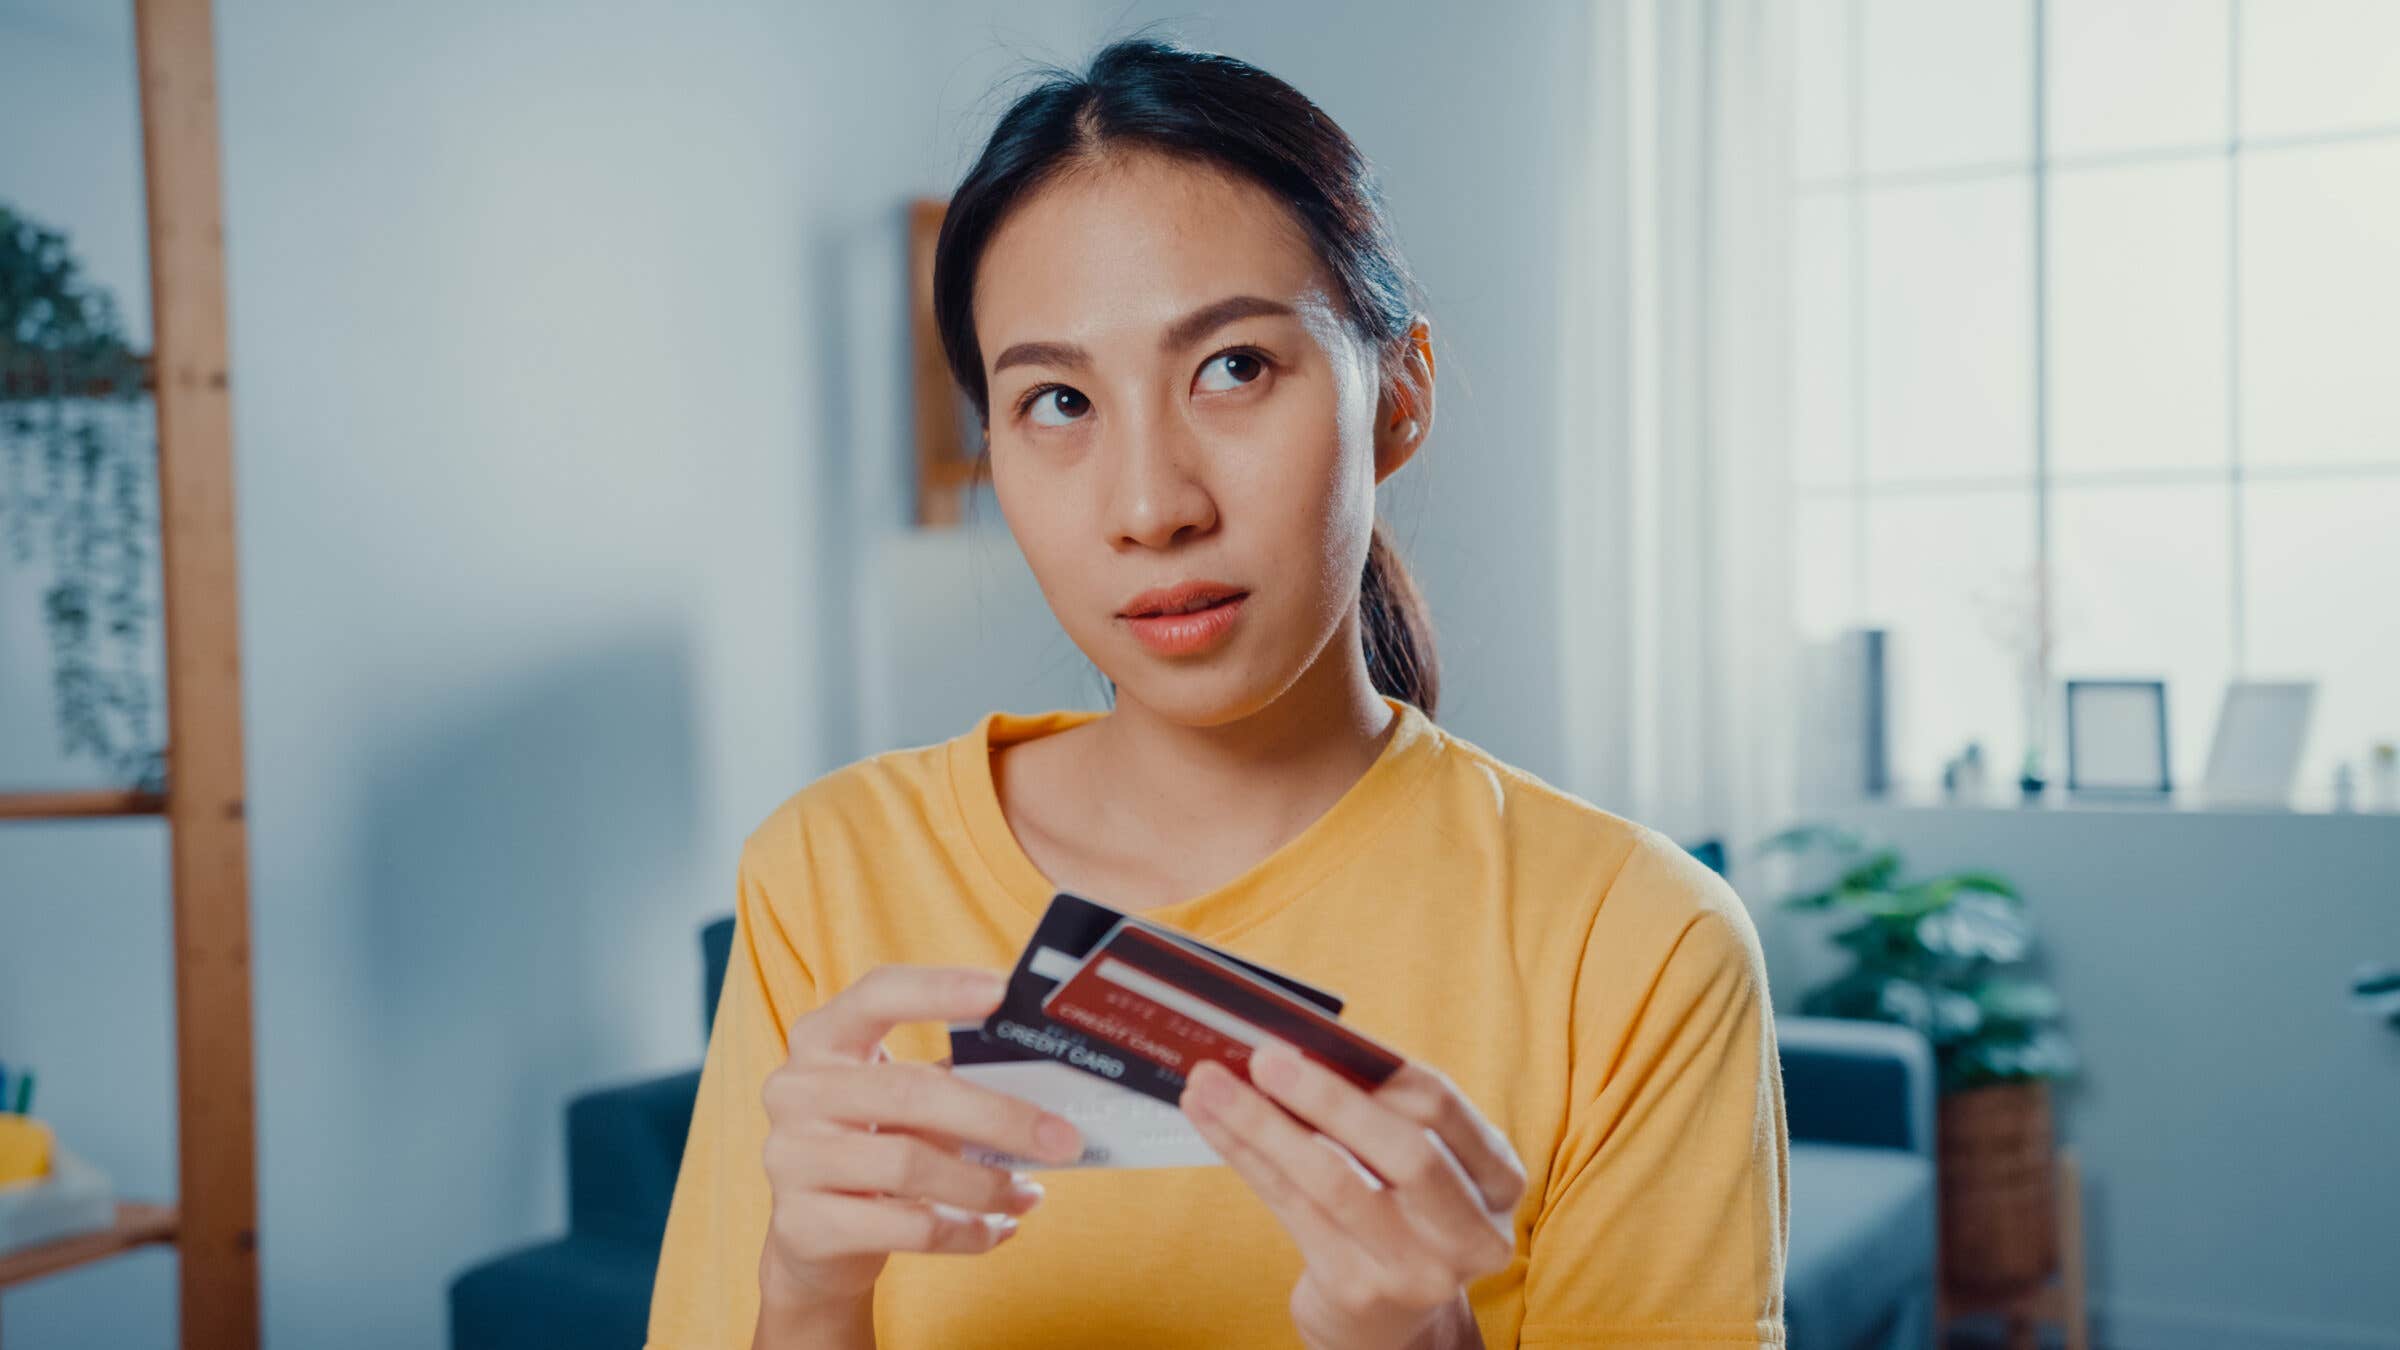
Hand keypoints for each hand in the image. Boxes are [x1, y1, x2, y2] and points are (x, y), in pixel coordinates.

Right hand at [754, 966, 1084, 1328]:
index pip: (879, 995)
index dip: (939, 988)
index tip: (1002, 991)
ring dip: (986, 1183)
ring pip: (911, 1164)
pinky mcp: (803, 1225)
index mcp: (822, 1039)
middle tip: (1062, 1139)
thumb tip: (1044, 1074)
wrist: (808, 1240)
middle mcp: (795, 1090)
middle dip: (999, 1116)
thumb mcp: (897, 1102)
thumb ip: (951, 1077)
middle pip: (910, 1091)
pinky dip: (966, 1230)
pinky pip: (907, 1226)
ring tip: (1028, 1194)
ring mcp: (791, 1158)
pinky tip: (996, 1230)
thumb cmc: (871, 1146)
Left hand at [1180, 1045, 1524, 1349]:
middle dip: (1328, 1097)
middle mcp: (1472, 1233)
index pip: (1443, 1107)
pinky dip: (1247, 1156)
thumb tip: (1299, 1042)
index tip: (1321, 1033)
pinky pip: (1292, 1208)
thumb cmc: (1397, 1209)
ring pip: (1333, 1182)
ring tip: (1211, 1084)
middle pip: (1405, 1152)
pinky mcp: (1358, 1289)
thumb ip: (1382, 1109)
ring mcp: (1418, 1270)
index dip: (1382, 1067)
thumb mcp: (1417, 1164)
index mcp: (1499, 1180)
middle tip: (1264, 1057)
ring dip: (1263, 1124)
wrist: (1386, 1318)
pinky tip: (1212, 1122)